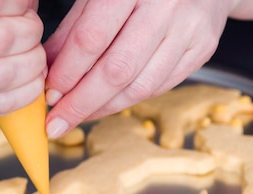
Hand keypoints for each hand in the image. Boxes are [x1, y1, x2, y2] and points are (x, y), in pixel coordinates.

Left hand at [43, 0, 234, 137]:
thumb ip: (76, 27)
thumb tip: (50, 68)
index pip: (92, 39)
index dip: (68, 72)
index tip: (50, 94)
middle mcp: (165, 6)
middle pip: (118, 70)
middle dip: (83, 102)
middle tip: (59, 122)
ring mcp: (189, 29)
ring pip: (142, 85)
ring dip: (106, 107)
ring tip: (81, 115)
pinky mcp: (203, 48)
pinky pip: (161, 85)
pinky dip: (130, 99)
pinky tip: (110, 103)